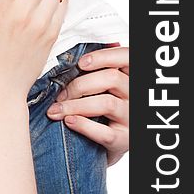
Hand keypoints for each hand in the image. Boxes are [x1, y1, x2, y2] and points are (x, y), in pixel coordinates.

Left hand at [47, 46, 128, 165]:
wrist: (112, 140)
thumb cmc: (106, 106)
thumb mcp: (108, 84)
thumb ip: (99, 68)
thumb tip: (78, 53)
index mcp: (131, 76)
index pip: (124, 57)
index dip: (103, 57)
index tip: (81, 63)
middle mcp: (136, 95)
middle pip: (111, 78)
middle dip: (79, 85)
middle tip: (59, 94)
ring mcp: (132, 118)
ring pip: (106, 103)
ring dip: (75, 105)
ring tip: (56, 109)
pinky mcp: (125, 140)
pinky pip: (105, 133)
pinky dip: (84, 125)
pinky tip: (69, 121)